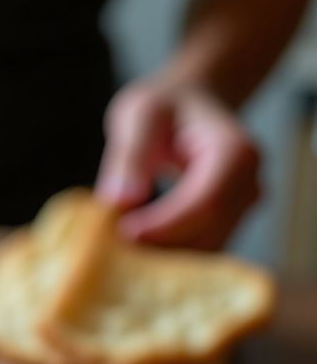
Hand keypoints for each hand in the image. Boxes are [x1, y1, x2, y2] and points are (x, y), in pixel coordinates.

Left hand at [95, 78, 260, 249]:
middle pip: (209, 232)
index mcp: (235, 152)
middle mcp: (250, 183)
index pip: (206, 202)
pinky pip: (202, 252)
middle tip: (114, 250)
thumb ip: (130, 154)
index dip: (166, 225)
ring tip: (122, 250)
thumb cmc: (165, 108)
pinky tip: (138, 251)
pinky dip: (170, 258)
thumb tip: (121, 199)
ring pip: (206, 250)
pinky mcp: (229, 225)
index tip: (124, 233)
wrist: (191, 105)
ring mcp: (244, 208)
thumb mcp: (139, 114)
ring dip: (164, 258)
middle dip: (161, 247)